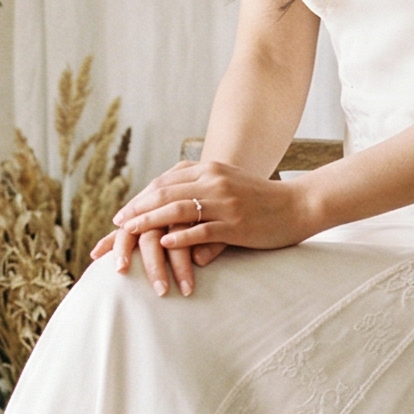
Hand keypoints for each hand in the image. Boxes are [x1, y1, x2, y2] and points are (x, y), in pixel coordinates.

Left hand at [92, 160, 316, 297]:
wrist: (299, 206)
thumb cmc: (262, 200)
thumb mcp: (229, 185)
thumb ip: (202, 188)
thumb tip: (173, 205)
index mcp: (209, 170)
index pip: (164, 182)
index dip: (140, 198)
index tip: (121, 214)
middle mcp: (213, 182)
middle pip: (164, 193)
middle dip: (136, 209)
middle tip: (115, 224)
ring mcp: (224, 202)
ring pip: (176, 209)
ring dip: (148, 221)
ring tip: (127, 232)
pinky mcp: (235, 223)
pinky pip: (201, 229)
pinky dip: (179, 236)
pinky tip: (161, 243)